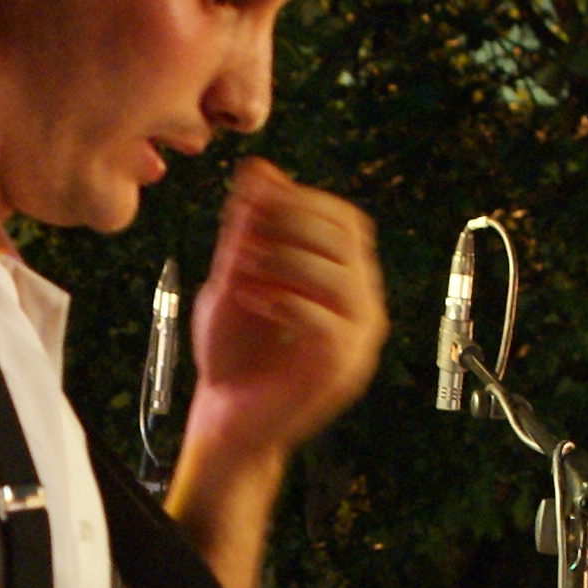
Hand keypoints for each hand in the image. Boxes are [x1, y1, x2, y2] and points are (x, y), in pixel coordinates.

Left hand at [184, 159, 384, 470]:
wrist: (226, 419)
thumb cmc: (232, 352)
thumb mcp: (234, 276)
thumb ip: (248, 226)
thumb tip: (260, 168)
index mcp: (345, 280)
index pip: (346, 220)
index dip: (303, 201)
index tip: (255, 197)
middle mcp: (361, 306)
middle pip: (349, 239)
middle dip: (293, 223)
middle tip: (246, 229)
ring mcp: (357, 340)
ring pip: (341, 276)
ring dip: (286, 259)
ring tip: (242, 265)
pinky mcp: (340, 370)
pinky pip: (328, 323)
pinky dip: (285, 302)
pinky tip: (252, 299)